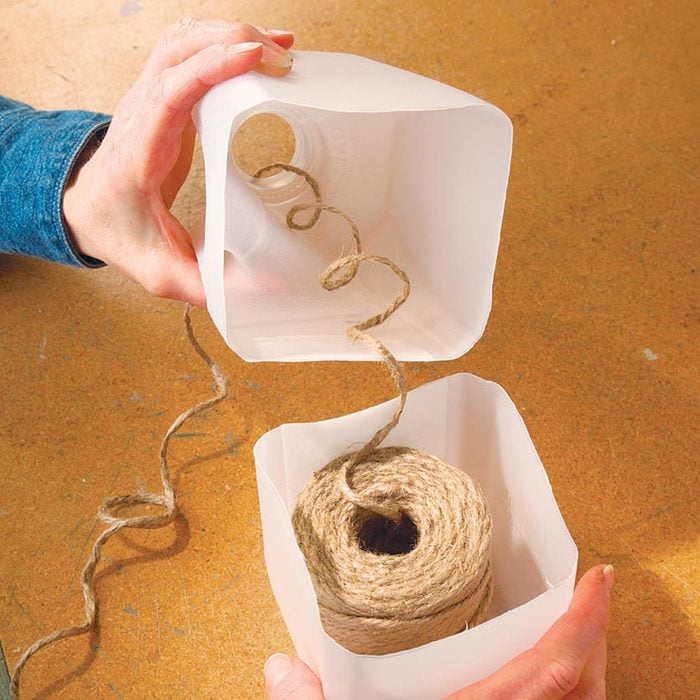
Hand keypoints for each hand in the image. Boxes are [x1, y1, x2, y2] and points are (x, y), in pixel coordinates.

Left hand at [63, 18, 293, 306]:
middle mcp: (142, 113)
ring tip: (279, 47)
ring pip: (184, 41)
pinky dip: (222, 41)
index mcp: (141, 151)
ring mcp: (150, 99)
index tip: (254, 59)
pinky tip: (255, 50)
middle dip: (233, 41)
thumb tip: (264, 291)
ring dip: (230, 33)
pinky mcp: (164, 97)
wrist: (88, 209)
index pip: (172, 91)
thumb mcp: (158, 271)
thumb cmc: (121, 232)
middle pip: (181, 50)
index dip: (211, 68)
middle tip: (282, 60)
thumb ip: (204, 285)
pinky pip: (189, 52)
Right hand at [263, 564, 612, 698]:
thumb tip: (280, 667)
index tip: (597, 579)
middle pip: (585, 690)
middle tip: (584, 593)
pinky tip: (540, 684)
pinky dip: (568, 697)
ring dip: (585, 668)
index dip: (584, 622)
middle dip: (592, 638)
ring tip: (570, 630)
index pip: (553, 670)